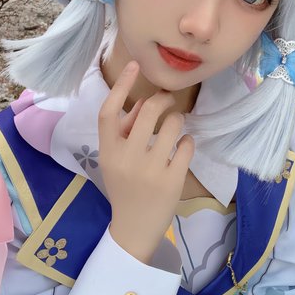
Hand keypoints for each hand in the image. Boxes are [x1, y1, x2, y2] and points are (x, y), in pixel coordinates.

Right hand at [99, 61, 194, 262]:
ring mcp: (150, 171)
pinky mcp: (172, 181)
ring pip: (173, 125)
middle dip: (162, 100)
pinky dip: (187, 141)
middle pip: (147, 113)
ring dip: (178, 120)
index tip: (134, 66)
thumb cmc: (124, 186)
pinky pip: (187, 145)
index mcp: (107, 152)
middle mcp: (126, 159)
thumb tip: (144, 102)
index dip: (121, 86)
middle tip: (168, 99)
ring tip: (176, 128)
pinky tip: (183, 145)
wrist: (134, 228)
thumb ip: (126, 130)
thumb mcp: (117, 159)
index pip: (108, 112)